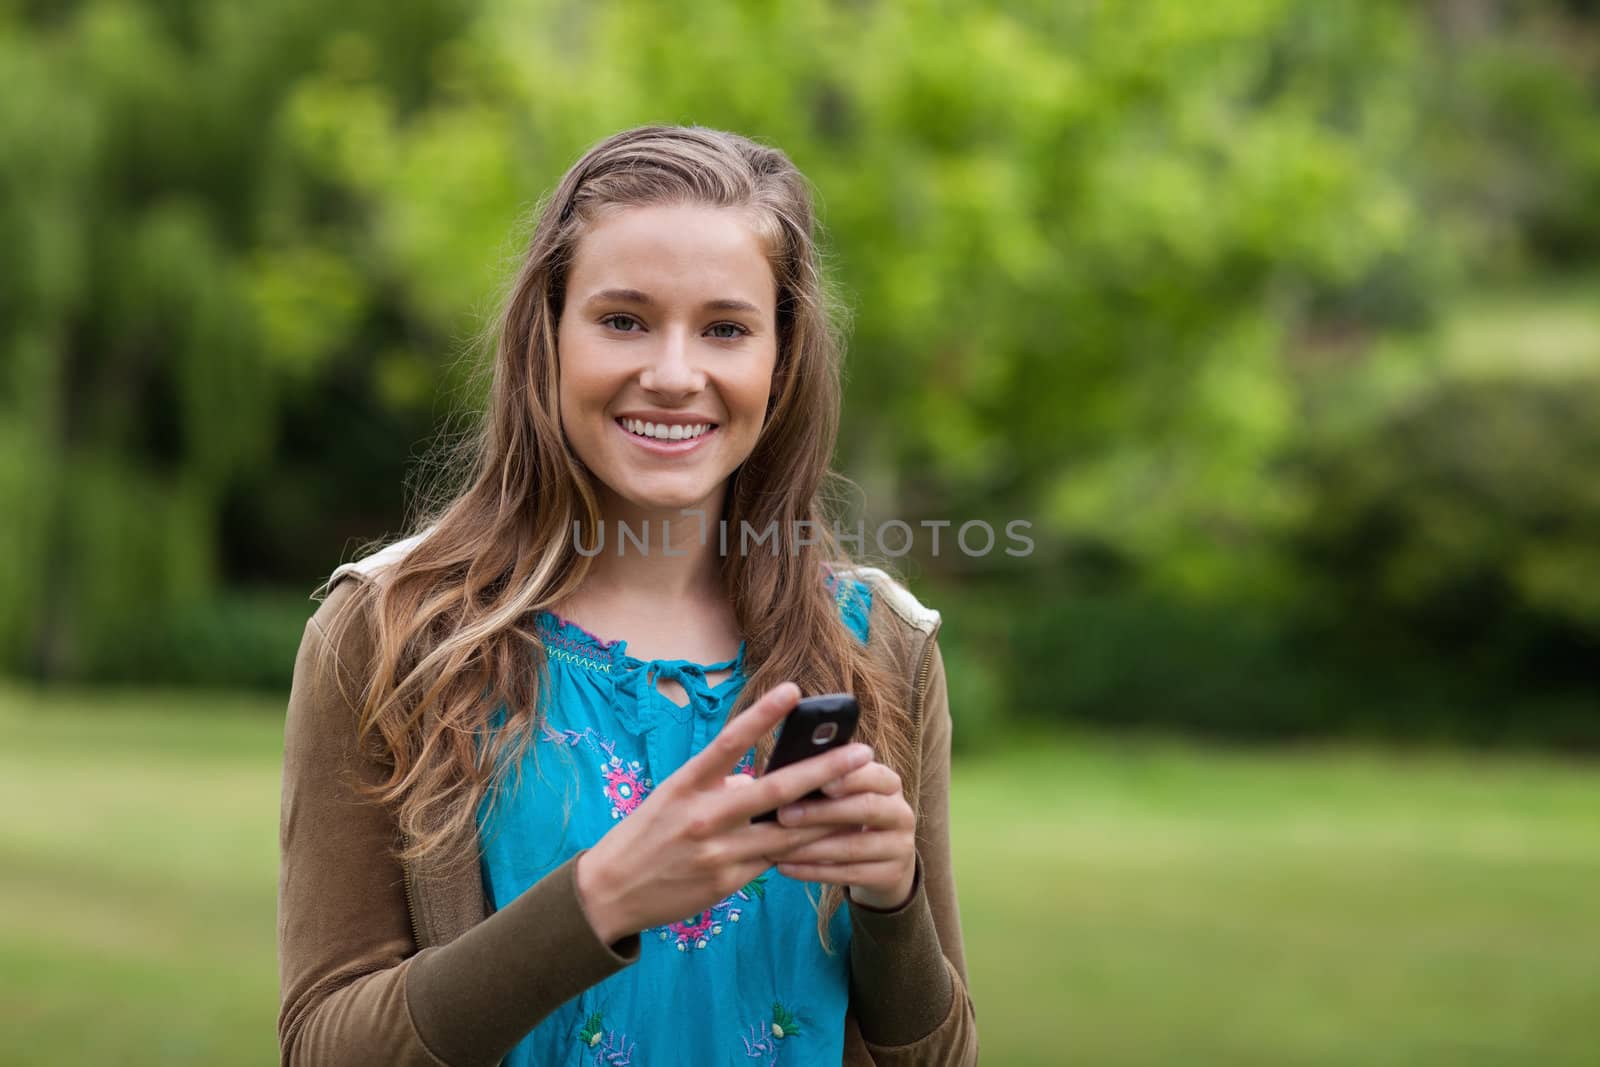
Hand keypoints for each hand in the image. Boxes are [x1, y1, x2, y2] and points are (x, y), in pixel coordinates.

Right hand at [574, 681, 875, 943]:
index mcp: (688, 784)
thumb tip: (763, 784)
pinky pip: (773, 862)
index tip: (794, 690)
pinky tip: (831, 839)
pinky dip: (801, 848)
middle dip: (824, 772)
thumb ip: (719, 786)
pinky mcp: (727, 882)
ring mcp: (718, 851)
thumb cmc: (648, 833)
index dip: (763, 715)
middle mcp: (704, 815)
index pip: (730, 742)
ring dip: (828, 817)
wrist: (610, 891)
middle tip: (862, 753)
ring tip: (863, 799)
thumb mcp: (675, 797)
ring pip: (787, 833)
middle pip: (775, 791)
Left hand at [770, 758, 917, 910]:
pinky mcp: (891, 875)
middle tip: (783, 814)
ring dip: (811, 848)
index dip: (848, 777)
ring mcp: (900, 846)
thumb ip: (825, 780)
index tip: (818, 779)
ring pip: (854, 847)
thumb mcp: (847, 795)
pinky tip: (786, 867)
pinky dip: (813, 871)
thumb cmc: (850, 816)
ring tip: (777, 847)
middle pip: (866, 808)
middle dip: (822, 812)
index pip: (874, 775)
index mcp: (889, 784)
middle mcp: (901, 813)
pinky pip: (849, 875)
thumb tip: (779, 767)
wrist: (884, 860)